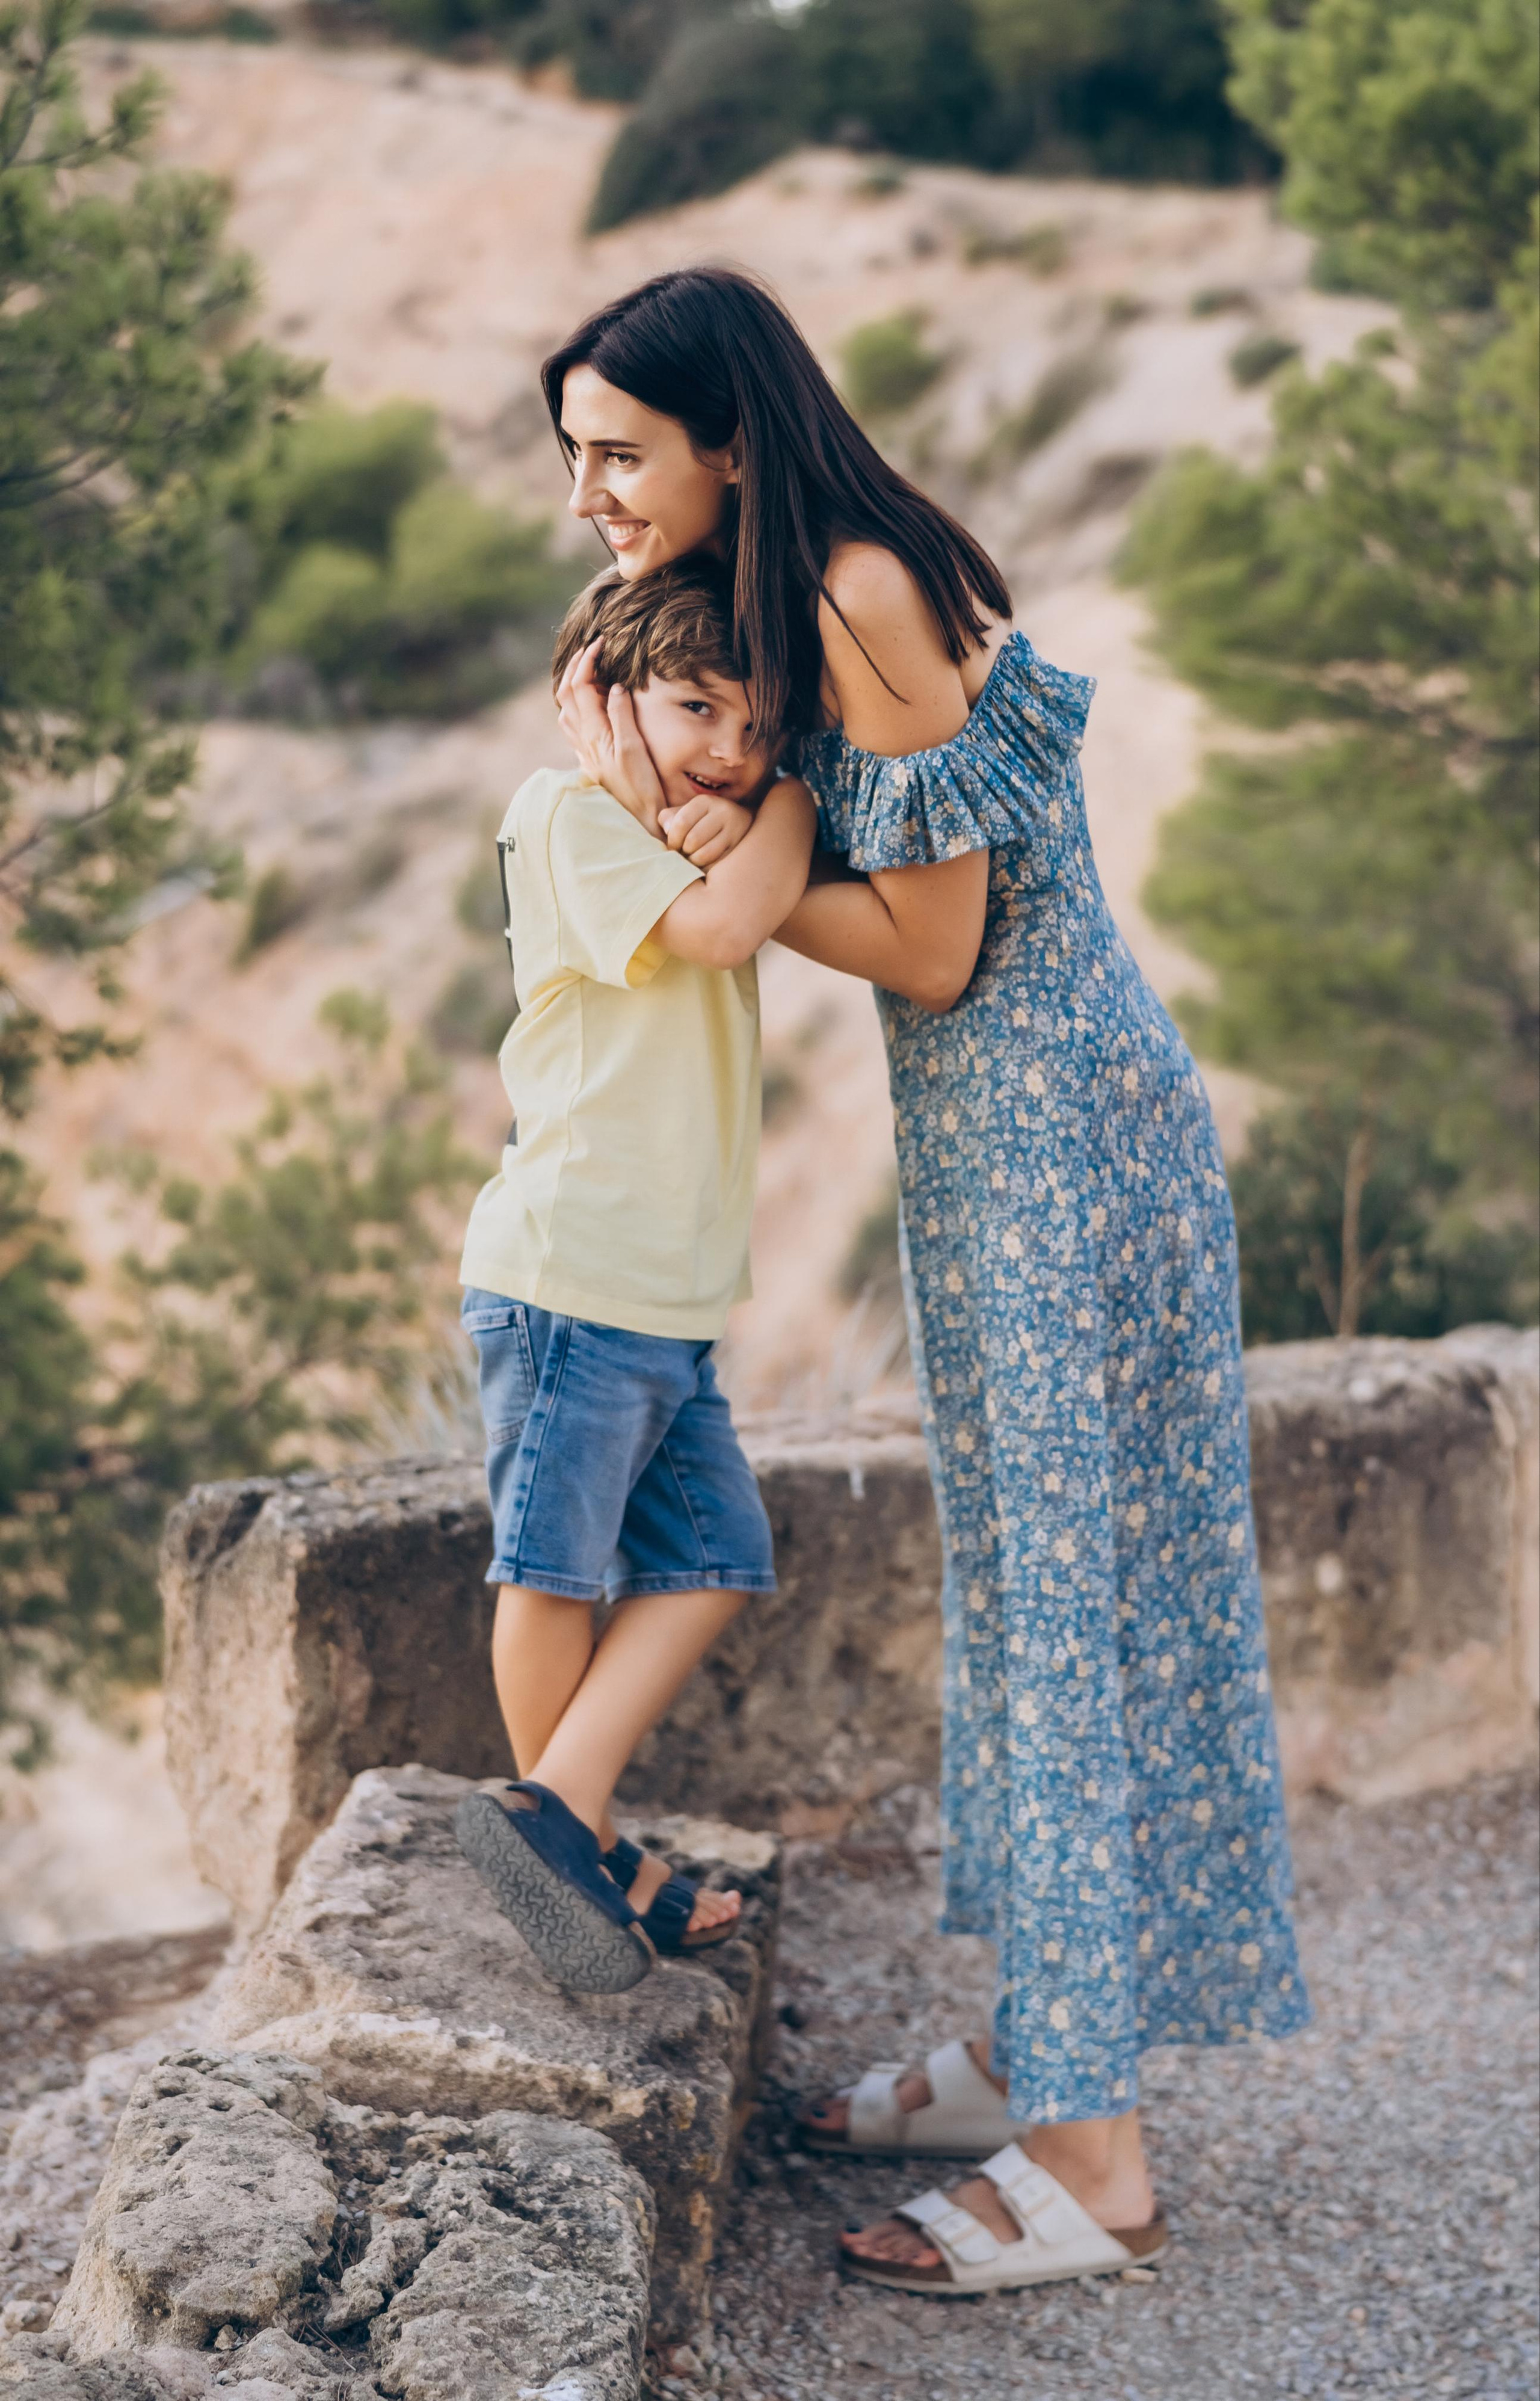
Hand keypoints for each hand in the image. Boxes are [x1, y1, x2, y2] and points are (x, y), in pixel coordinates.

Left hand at [555, 639, 666, 837]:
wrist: (640, 822)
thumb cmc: (642, 789)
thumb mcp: (634, 749)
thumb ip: (621, 715)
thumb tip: (613, 686)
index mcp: (594, 733)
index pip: (580, 686)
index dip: (588, 660)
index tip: (601, 643)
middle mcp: (584, 741)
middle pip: (566, 694)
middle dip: (575, 667)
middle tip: (592, 649)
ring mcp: (585, 751)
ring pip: (566, 710)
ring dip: (571, 686)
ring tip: (586, 671)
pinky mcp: (591, 761)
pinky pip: (573, 727)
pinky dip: (575, 707)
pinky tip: (586, 707)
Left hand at [658, 792, 755, 868]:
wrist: (739, 821)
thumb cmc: (702, 820)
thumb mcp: (685, 812)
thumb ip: (669, 818)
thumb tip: (667, 830)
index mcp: (704, 801)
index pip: (681, 823)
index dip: (672, 839)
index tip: (673, 846)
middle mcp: (723, 812)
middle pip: (693, 840)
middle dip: (683, 851)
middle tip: (682, 854)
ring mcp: (734, 830)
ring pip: (705, 854)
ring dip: (693, 861)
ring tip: (692, 859)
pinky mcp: (739, 847)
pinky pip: (716, 864)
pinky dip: (706, 867)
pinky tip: (703, 863)